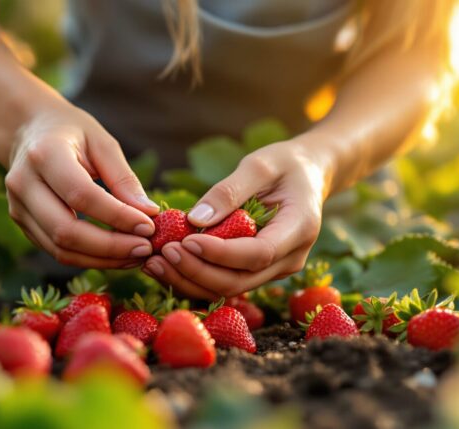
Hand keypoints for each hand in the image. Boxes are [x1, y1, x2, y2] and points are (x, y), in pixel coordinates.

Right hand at [4, 101, 159, 267]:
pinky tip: (117, 255)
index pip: (81, 195)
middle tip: (146, 248)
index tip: (149, 225)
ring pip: (60, 249)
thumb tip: (148, 213)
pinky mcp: (22, 223)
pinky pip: (56, 251)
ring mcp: (17, 207)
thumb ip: (123, 178)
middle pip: (66, 231)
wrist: (28, 131)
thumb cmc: (71, 132)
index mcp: (44, 154)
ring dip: (103, 259)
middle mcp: (23, 183)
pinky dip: (90, 259)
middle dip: (110, 247)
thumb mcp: (102, 143)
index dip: (117, 216)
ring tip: (136, 254)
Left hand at [142, 140, 331, 299]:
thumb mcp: (260, 165)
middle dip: (196, 272)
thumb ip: (229, 191)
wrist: (307, 176)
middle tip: (160, 254)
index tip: (185, 241)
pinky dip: (192, 277)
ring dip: (188, 281)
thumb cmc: (284, 165)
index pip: (258, 254)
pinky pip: (223, 282)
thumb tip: (195, 220)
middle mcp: (290, 259)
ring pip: (228, 289)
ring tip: (152, 263)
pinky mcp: (256, 272)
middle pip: (239, 281)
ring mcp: (274, 270)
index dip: (220, 254)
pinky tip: (163, 265)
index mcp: (299, 229)